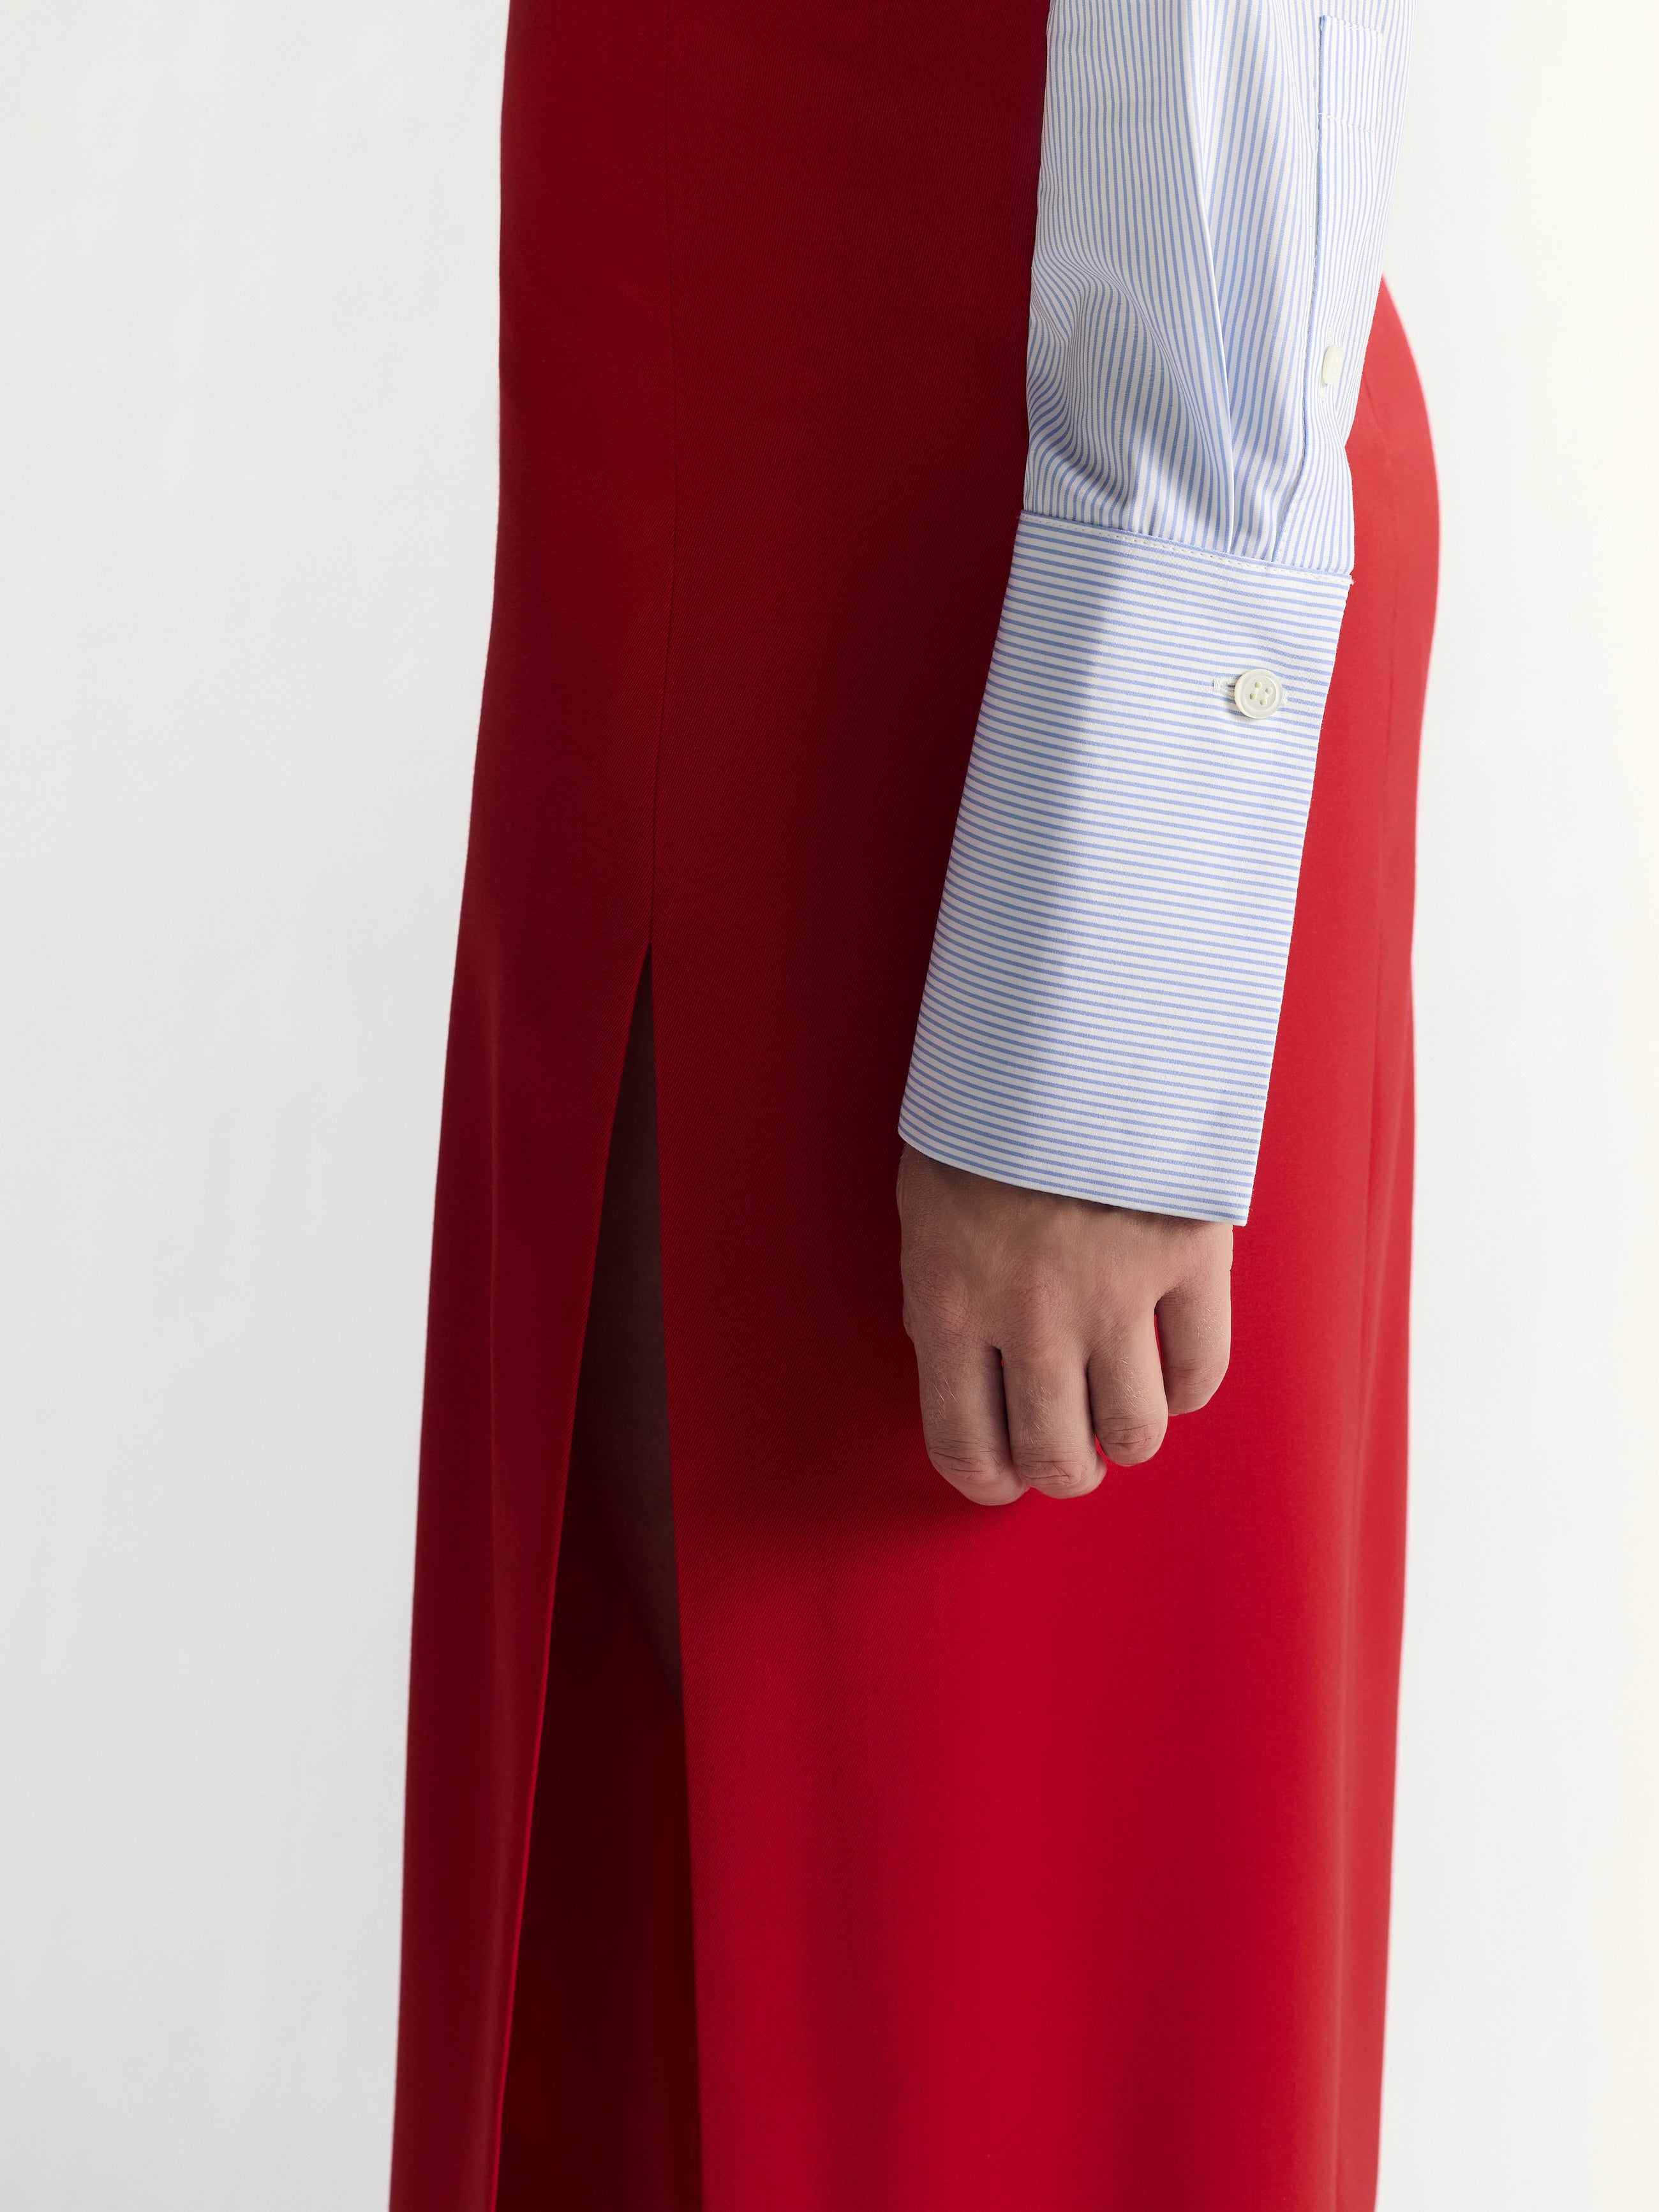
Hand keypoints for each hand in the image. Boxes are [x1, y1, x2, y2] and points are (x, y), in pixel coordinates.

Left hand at [896, 1142, 1231, 1505]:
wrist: (1066, 1024)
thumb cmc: (984, 1113)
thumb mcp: (929, 1210)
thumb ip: (947, 1296)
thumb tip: (969, 1372)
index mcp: (950, 1303)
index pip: (963, 1444)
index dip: (987, 1479)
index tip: (1002, 1477)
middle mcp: (1032, 1317)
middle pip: (1056, 1456)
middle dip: (1062, 1466)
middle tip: (1068, 1447)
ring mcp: (1116, 1293)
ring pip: (1133, 1432)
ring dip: (1125, 1435)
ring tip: (1120, 1406)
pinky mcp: (1189, 1260)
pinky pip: (1200, 1374)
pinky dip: (1185, 1387)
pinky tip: (1169, 1364)